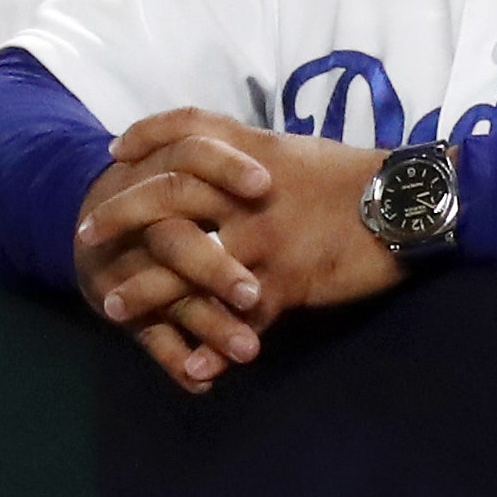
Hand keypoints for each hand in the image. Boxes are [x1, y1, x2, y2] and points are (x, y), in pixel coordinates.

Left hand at [76, 108, 401, 391]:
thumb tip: (227, 162)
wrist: (411, 203)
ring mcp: (264, 238)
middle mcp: (249, 192)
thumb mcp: (304, 150)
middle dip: (120, 218)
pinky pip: (237, 318)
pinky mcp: (287, 281)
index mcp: (255, 154)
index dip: (145, 140)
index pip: (187, 132)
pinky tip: (191, 364)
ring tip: (113, 309)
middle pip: (167, 197)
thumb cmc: (360, 178)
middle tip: (84, 237)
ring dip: (146, 290)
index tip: (111, 153)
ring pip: (187, 264)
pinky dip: (211, 344)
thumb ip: (259, 152)